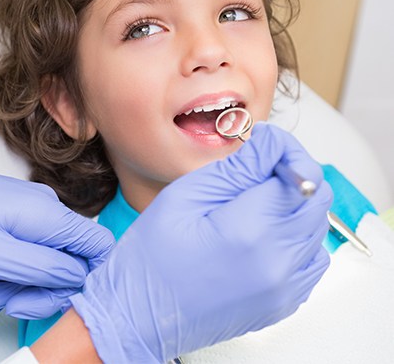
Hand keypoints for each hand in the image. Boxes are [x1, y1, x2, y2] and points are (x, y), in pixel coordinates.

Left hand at [0, 143, 114, 320]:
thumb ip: (42, 268)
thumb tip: (78, 276)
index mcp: (49, 215)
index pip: (99, 245)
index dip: (88, 276)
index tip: (56, 296)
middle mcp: (47, 212)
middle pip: (67, 263)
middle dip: (35, 291)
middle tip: (3, 304)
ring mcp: (32, 215)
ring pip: (41, 263)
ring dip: (11, 287)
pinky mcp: (17, 219)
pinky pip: (24, 254)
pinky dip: (4, 274)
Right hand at [69, 123, 331, 362]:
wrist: (140, 315)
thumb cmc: (152, 257)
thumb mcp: (186, 195)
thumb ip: (237, 167)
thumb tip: (271, 143)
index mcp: (250, 231)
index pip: (301, 174)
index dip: (285, 151)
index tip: (265, 147)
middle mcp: (277, 263)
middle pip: (318, 199)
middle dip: (292, 174)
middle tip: (256, 171)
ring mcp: (284, 289)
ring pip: (317, 226)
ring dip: (294, 205)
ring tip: (254, 204)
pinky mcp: (283, 303)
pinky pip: (311, 258)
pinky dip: (295, 236)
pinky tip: (262, 233)